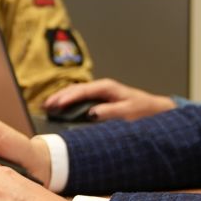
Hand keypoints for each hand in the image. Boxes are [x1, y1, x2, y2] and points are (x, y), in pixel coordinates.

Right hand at [42, 78, 178, 122]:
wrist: (155, 110)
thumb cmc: (143, 111)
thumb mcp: (128, 112)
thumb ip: (110, 112)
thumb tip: (91, 113)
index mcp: (107, 88)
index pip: (82, 91)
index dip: (67, 97)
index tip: (55, 105)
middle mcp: (102, 88)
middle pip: (75, 89)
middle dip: (59, 96)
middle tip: (44, 106)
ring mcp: (100, 93)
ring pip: (76, 93)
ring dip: (62, 98)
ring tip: (47, 106)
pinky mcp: (100, 100)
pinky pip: (81, 99)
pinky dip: (69, 102)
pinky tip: (61, 108)